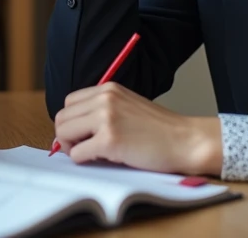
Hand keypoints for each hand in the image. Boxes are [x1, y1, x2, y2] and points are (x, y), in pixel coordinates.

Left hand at [52, 82, 221, 176]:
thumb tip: (71, 130)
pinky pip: (77, 154)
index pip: (69, 103)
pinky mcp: (109, 140)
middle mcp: (104, 99)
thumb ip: (101, 111)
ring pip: (64, 133)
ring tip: (92, 153)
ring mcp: (106, 118)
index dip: (72, 122)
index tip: (83, 134)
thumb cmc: (159, 129)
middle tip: (84, 147)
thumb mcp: (127, 106)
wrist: (185, 140)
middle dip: (68, 136)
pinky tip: (103, 159)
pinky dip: (83, 160)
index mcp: (108, 88)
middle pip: (62, 117)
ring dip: (72, 148)